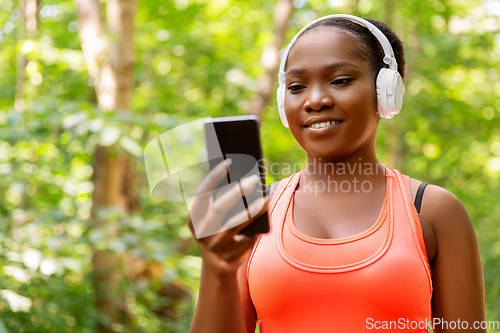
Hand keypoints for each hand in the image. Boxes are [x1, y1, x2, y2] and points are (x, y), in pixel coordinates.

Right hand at [187, 159, 269, 275]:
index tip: (229, 161)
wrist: (218, 266)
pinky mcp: (229, 257)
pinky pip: (247, 237)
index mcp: (194, 218)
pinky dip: (257, 226)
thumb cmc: (219, 232)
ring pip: (236, 223)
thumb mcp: (213, 219)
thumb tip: (243, 178)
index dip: (214, 176)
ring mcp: (215, 246)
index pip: (202, 193)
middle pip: (220, 207)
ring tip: (267, 197)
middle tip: (254, 179)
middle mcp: (201, 232)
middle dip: (238, 191)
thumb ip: (221, 201)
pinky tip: (266, 214)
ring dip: (254, 209)